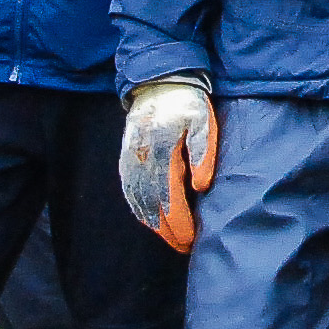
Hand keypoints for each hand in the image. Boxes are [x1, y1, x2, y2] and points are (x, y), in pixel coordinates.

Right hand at [119, 78, 218, 247]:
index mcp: (162, 151)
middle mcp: (141, 159)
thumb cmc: (187, 103)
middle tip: (184, 246)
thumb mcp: (203, 122)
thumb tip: (200, 188)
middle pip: (152, 206)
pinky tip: (148, 219)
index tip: (191, 239)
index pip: (169, 199)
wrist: (159, 82)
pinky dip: (137, 208)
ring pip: (137, 200)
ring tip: (169, 238)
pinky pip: (128, 189)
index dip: (180, 223)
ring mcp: (130, 158)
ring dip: (152, 223)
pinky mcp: (125, 156)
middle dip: (168, 230)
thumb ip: (203, 154)